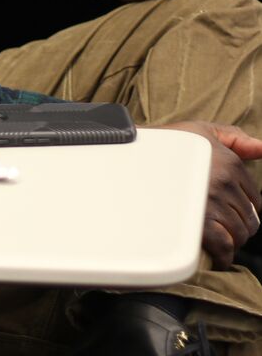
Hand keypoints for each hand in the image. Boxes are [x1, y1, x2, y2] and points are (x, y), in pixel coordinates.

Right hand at [160, 121, 261, 267]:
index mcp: (231, 163)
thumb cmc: (170, 142)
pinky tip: (217, 254)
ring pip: (239, 234)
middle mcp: (225, 183)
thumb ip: (236, 139)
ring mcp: (212, 204)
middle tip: (223, 225)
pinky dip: (224, 255)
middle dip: (240, 225)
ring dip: (231, 240)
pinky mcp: (198, 223)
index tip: (231, 210)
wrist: (136, 156)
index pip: (256, 198)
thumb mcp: (203, 130)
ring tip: (217, 236)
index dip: (246, 208)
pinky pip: (224, 247)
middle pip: (250, 219)